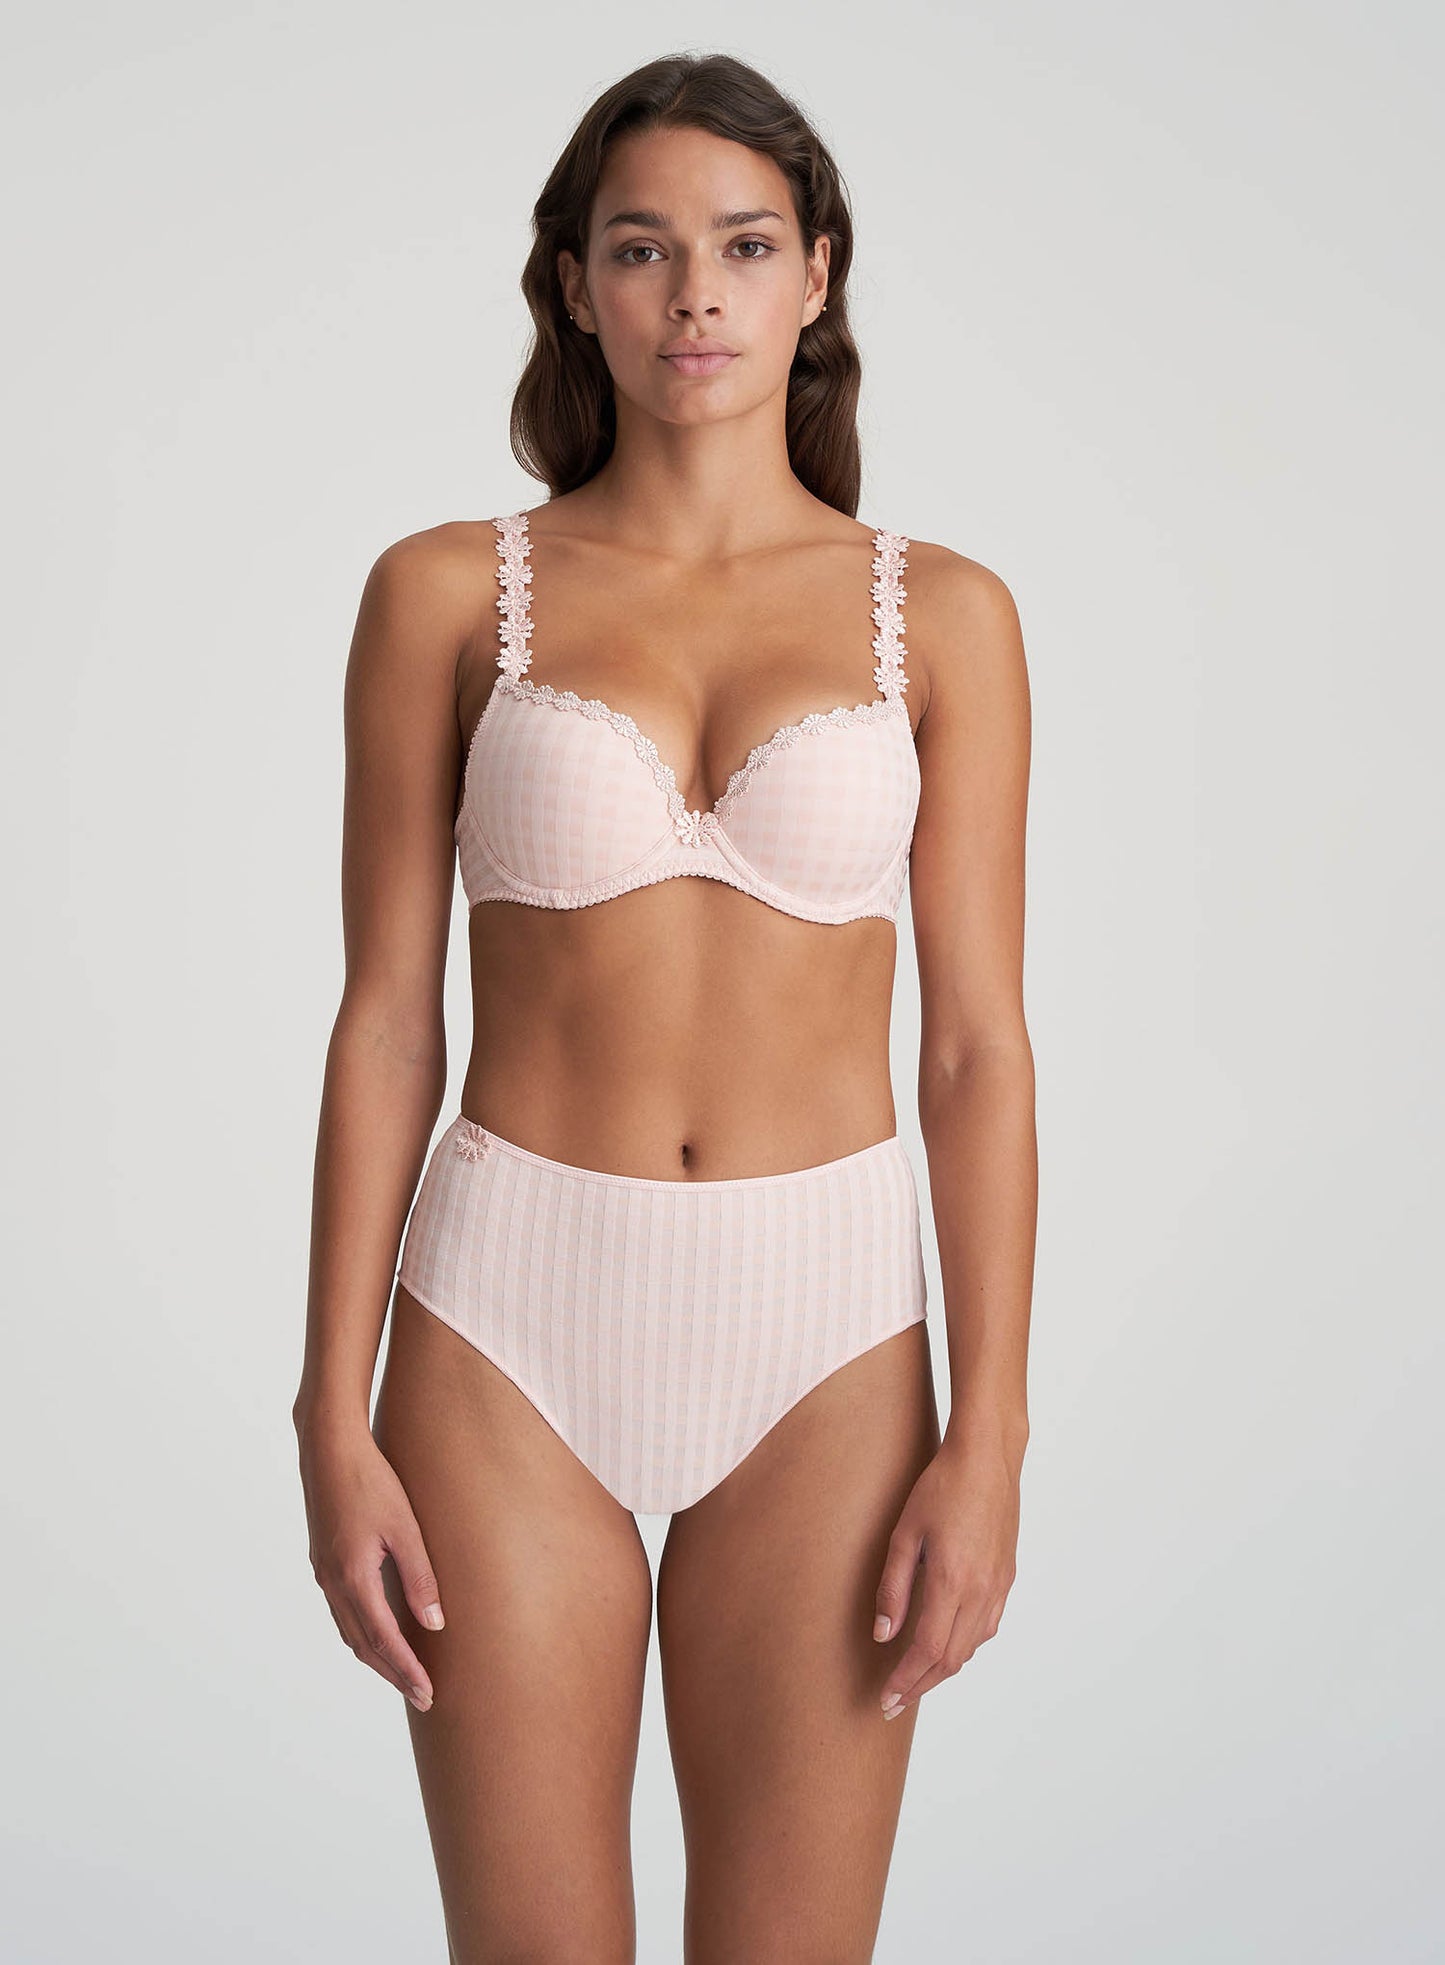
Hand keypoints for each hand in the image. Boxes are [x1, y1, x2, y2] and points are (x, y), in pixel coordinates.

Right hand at [296, 1422, 445, 1711]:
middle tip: (423, 1696)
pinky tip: (378, 1632)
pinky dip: (362, 1633)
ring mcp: (324, 1574)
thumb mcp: (404, 1527)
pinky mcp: (323, 1562)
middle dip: (394, 1673)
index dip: (407, 1670)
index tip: (428, 1694)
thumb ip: (419, 1576)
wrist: (328, 1449)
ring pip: (349, 1631)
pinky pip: (342, 1612)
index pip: (384, 1640)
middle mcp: (333, 1583)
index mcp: (354, 1577)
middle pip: (364, 1645)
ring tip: (404, 1673)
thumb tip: (435, 1623)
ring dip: (376, 1657)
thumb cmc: (371, 1480)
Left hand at [872, 1435, 1020, 1719]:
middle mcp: (981, 1591)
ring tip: (915, 1677)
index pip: (927, 1651)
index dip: (905, 1681)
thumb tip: (884, 1634)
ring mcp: (998, 1586)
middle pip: (951, 1659)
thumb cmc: (941, 1487)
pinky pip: (986, 1626)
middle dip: (920, 1685)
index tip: (886, 1699)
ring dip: (942, 1669)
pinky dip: (964, 1645)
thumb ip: (894, 1587)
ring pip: (971, 1647)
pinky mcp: (1007, 1577)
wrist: (987, 1459)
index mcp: (952, 1582)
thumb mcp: (905, 1533)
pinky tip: (947, 1642)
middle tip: (893, 1701)